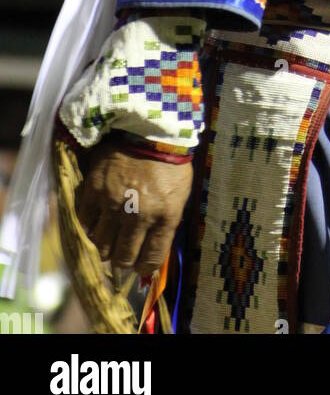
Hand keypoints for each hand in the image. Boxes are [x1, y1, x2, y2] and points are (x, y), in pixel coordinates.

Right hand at [74, 140, 192, 280]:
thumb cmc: (170, 160)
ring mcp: (113, 203)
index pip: (150, 260)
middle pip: (122, 257)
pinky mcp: (94, 190)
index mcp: (165, 216)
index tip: (139, 265)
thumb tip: (153, 247)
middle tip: (121, 254)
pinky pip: (85, 221)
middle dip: (122, 260)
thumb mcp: (180, 193)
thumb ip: (167, 222)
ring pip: (101, 244)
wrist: (151, 126)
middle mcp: (138, 215)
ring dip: (104, 245)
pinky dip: (89, 225)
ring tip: (108, 238)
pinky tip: (96, 220)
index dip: (143, 267)